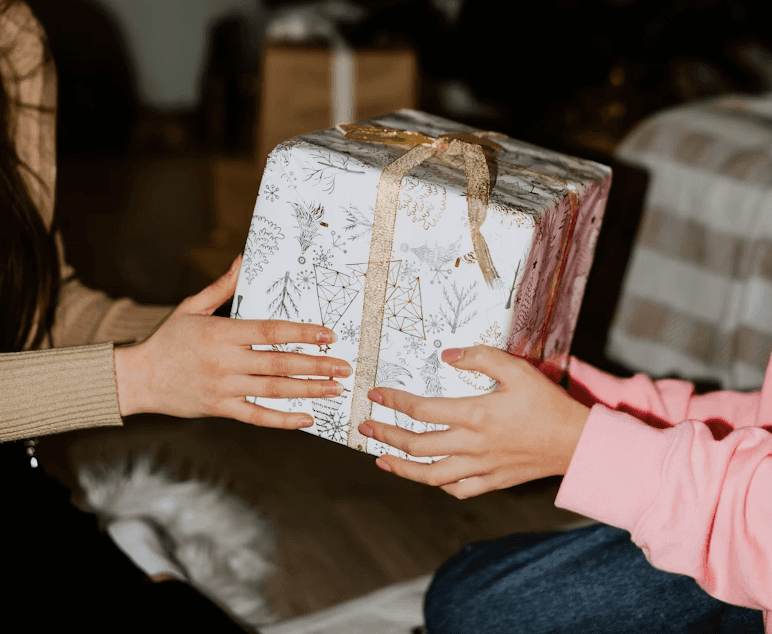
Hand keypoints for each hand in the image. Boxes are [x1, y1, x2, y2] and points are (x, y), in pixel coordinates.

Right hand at [114, 255, 351, 427]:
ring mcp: (223, 388)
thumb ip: (221, 287)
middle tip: (344, 367)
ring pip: (273, 391)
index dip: (302, 333)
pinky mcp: (220, 409)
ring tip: (334, 389)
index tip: (328, 335)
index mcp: (222, 333)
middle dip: (316, 365)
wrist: (135, 378)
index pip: (271, 332)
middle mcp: (226, 361)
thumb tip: (243, 259)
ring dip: (308, 391)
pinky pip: (257, 417)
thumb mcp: (191, 307)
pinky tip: (306, 418)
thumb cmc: (166, 340)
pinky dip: (282, 420)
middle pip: (279, 363)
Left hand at [358, 345, 588, 498]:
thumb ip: (480, 357)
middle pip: (416, 445)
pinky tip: (429, 477)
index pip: (421, 410)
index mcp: (474, 415)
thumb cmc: (547, 403)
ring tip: (381, 460)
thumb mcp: (517, 369)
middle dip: (386, 435)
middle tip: (366, 427)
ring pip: (431, 475)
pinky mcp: (493, 481)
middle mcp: (472, 445)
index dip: (393, 402)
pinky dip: (439, 485)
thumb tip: (448, 354)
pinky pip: (459, 490)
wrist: (578, 443)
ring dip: (402, 468)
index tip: (375, 395)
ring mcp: (481, 467)